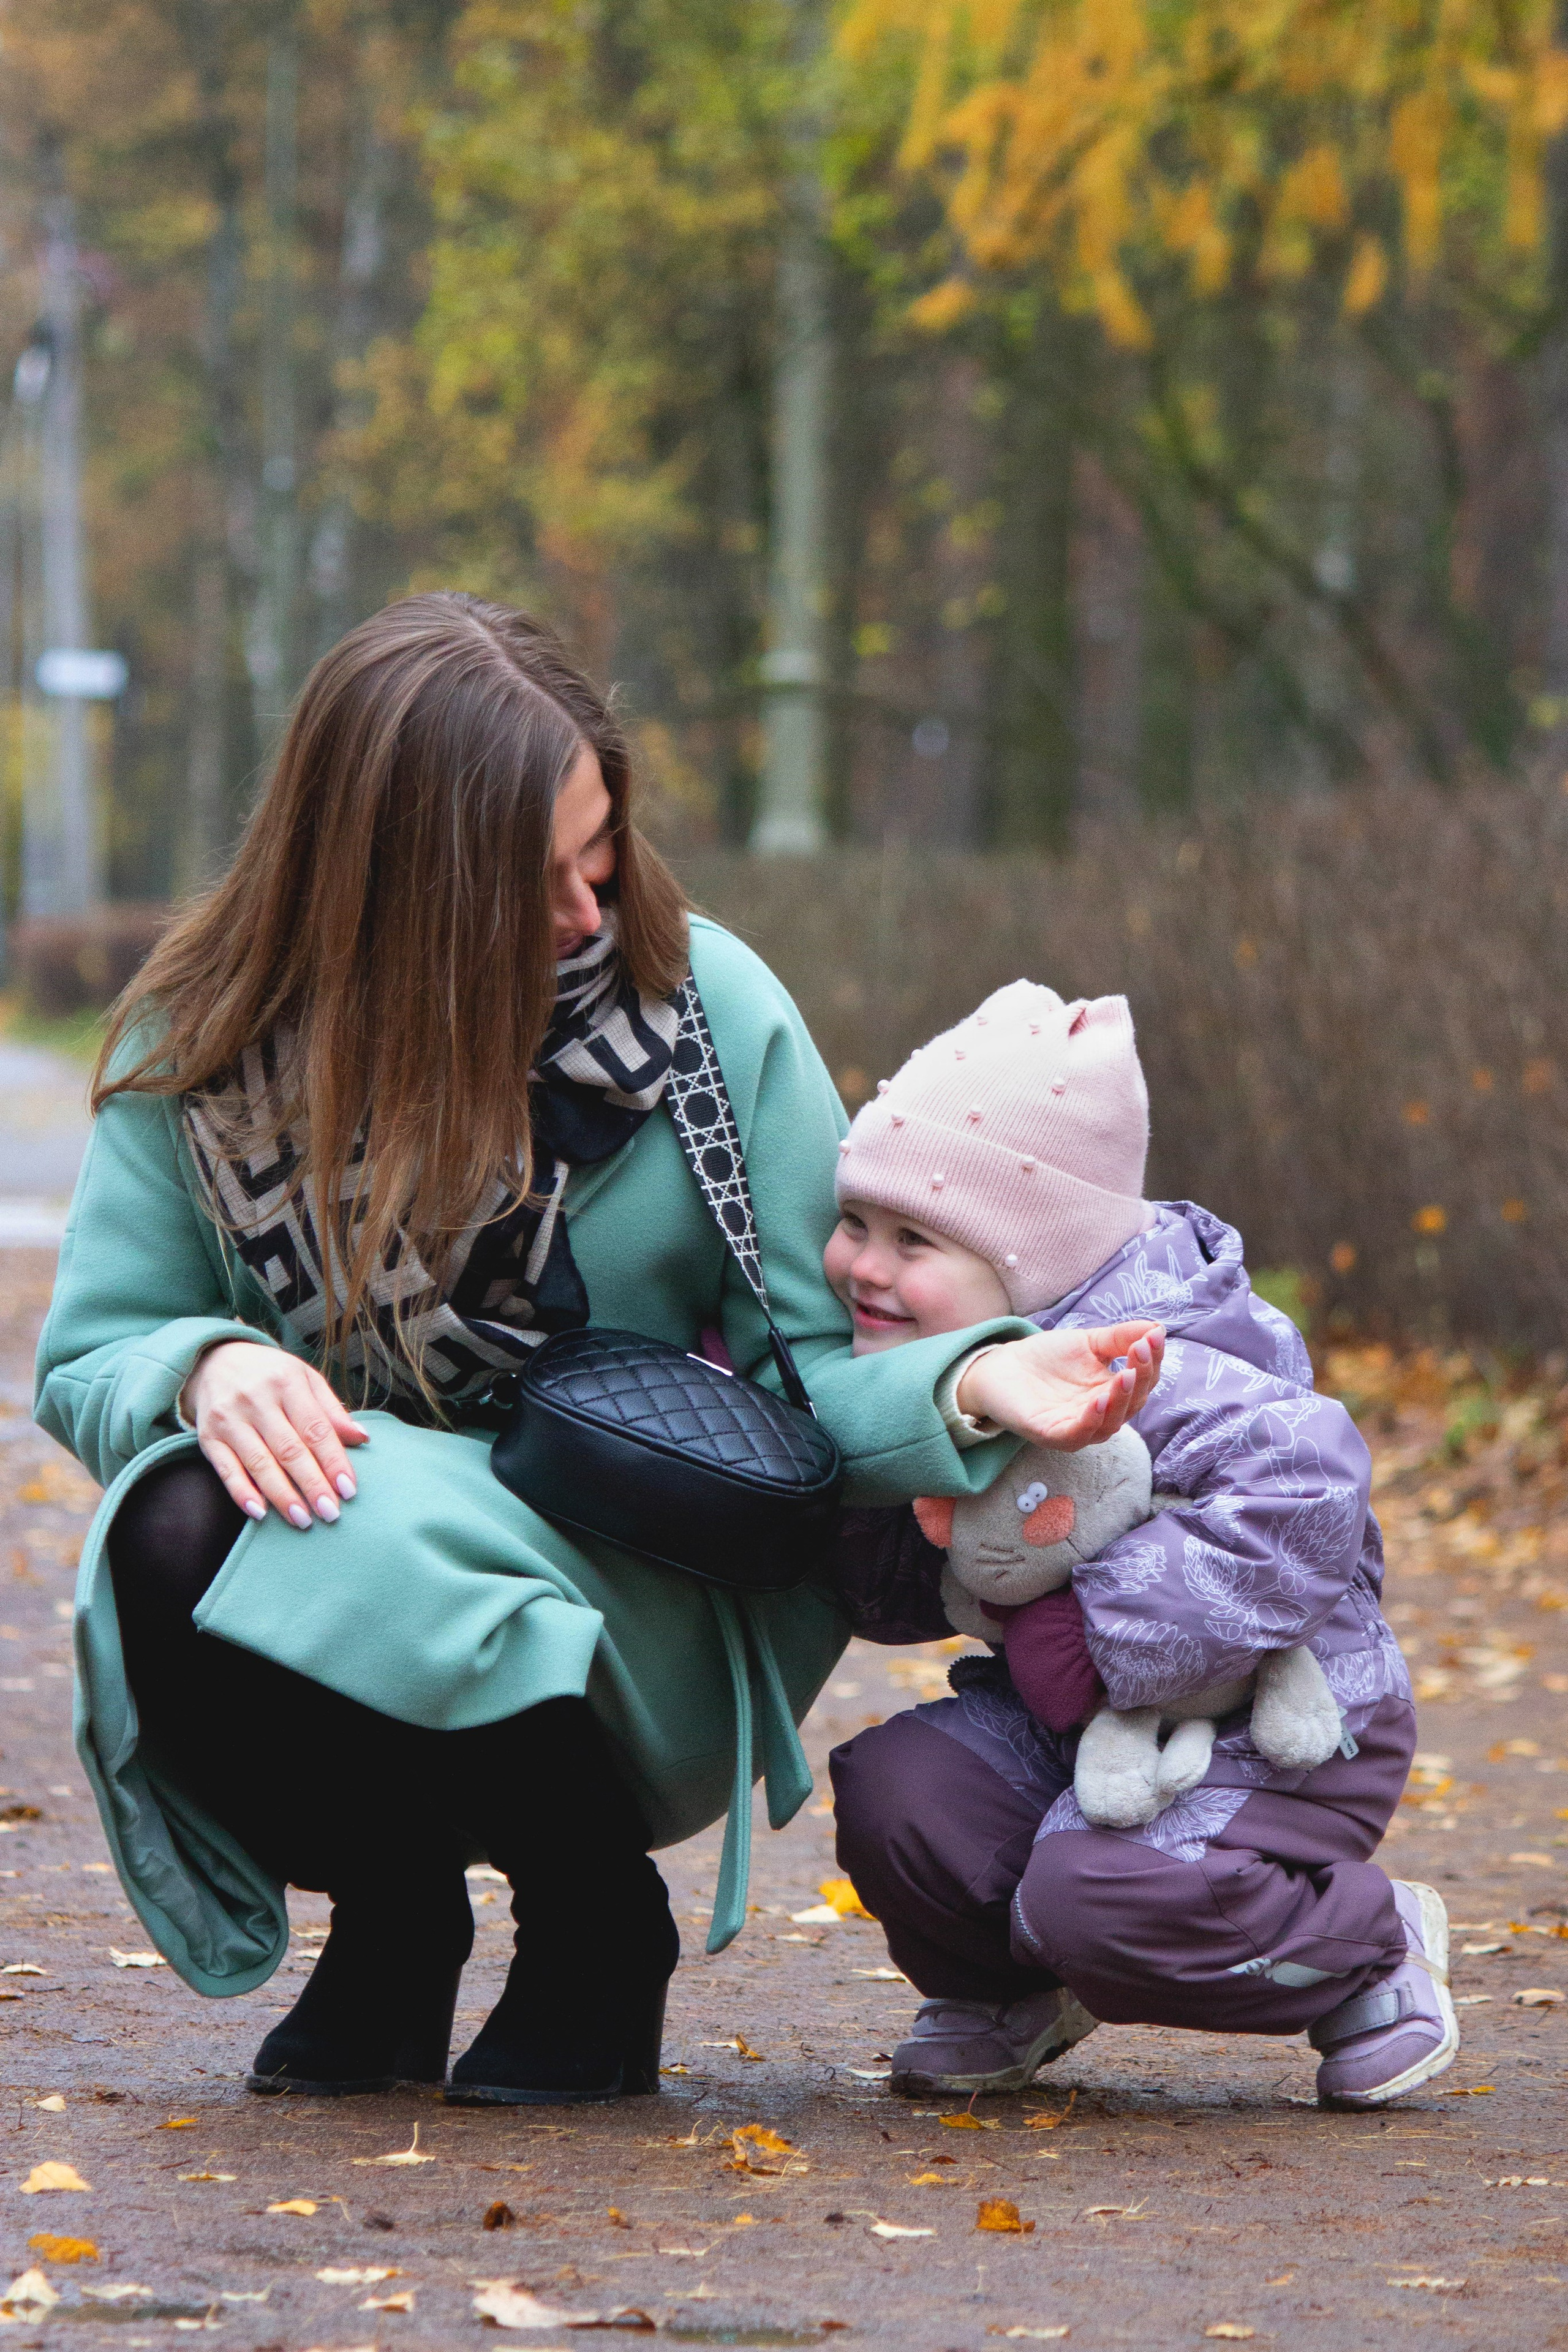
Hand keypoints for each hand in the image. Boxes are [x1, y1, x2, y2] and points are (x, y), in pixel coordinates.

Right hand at [182, 1341, 368, 1528]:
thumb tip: (362, 1438)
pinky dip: (242, 1493)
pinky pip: (226, 1470)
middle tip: (331, 1513)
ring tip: (302, 1519)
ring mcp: (229, 1419)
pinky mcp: (208, 1437)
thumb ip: (331, 1410)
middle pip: (289, 1449)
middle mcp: (256, 1399)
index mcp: (287, 1382)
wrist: (215, 1360)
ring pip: (259, 1463)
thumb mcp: (304, 1378)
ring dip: (282, 1495)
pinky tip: (260, 1513)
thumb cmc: (270, 1375)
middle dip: (312, 1484)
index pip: (315, 1428)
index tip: (349, 1490)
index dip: (333, 1461)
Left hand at [955, 1321, 1163, 1450]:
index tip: (1154, 1337)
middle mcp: (1100, 1415)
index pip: (1143, 1382)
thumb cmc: (1047, 1357)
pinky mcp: (1051, 1434)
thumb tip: (1157, 1328)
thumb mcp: (1088, 1342)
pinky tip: (1099, 1399)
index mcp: (1113, 1393)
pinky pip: (1077, 1434)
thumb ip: (1120, 1338)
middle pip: (1131, 1404)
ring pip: (1109, 1424)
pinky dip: (1091, 1419)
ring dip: (1120, 1401)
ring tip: (1126, 1376)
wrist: (1001, 1366)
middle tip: (1140, 1352)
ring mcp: (1076, 1428)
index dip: (1151, 1361)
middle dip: (1140, 1378)